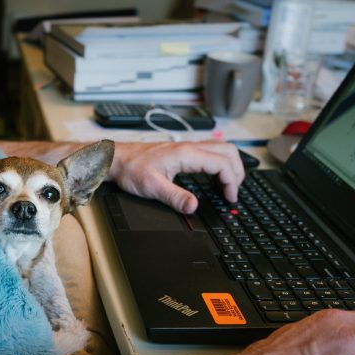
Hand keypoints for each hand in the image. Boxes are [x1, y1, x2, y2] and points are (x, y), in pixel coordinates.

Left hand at [109, 139, 244, 213]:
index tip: (230, 198)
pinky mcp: (183, 151)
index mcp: (186, 154)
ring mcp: (188, 147)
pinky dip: (221, 164)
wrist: (117, 158)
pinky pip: (211, 152)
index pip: (222, 163)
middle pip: (229, 151)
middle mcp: (190, 147)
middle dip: (238, 172)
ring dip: (231, 166)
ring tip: (228, 187)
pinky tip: (215, 179)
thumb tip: (194, 207)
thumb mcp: (152, 187)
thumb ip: (175, 197)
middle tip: (233, 193)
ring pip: (222, 149)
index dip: (232, 182)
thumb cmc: (131, 169)